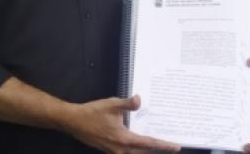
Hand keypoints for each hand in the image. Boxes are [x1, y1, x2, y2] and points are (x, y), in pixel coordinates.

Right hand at [62, 94, 180, 153]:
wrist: (74, 121)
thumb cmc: (93, 112)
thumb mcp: (112, 104)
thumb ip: (128, 103)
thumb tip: (140, 100)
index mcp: (124, 139)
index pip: (148, 144)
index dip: (163, 145)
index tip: (176, 146)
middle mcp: (120, 149)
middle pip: (143, 153)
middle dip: (157, 150)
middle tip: (171, 147)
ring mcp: (114, 151)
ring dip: (146, 150)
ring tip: (157, 145)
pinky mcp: (109, 149)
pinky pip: (127, 152)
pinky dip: (136, 149)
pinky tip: (138, 142)